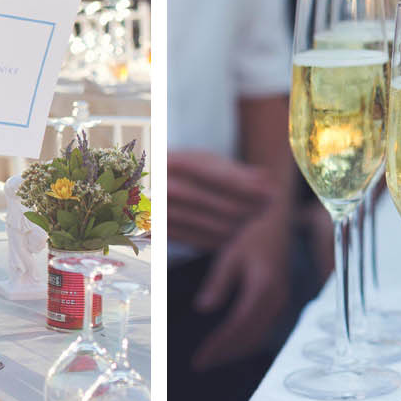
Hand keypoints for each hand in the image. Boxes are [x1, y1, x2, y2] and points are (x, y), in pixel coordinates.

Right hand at [167, 149, 281, 249]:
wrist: (127, 186)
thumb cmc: (174, 169)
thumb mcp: (198, 160)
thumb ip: (231, 170)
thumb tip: (267, 179)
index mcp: (174, 162)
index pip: (218, 175)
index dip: (248, 185)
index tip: (272, 192)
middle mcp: (164, 187)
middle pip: (218, 202)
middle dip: (249, 207)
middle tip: (271, 208)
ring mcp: (159, 212)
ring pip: (210, 224)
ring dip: (238, 225)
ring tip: (257, 221)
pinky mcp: (159, 232)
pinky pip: (196, 240)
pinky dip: (219, 239)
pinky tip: (234, 236)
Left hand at [190, 207, 292, 370]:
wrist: (278, 225)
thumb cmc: (253, 236)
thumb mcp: (230, 254)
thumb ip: (218, 282)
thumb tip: (203, 309)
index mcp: (264, 286)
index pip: (239, 324)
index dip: (220, 344)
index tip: (201, 357)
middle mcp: (277, 299)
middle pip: (250, 337)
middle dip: (225, 353)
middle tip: (200, 365)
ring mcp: (282, 303)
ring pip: (258, 337)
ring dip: (235, 351)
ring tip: (211, 360)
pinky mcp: (281, 304)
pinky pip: (263, 330)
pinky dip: (245, 341)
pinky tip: (229, 345)